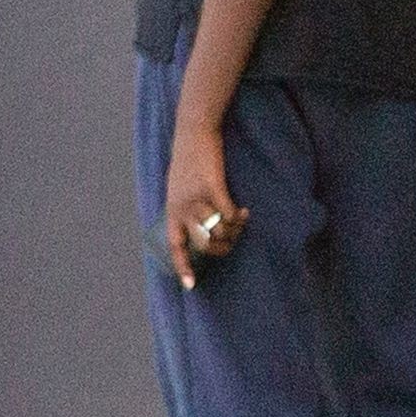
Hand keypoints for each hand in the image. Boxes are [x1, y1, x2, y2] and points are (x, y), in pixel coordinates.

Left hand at [164, 116, 248, 289]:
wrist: (194, 131)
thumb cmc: (188, 159)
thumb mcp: (177, 186)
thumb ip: (184, 205)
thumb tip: (196, 226)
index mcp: (172, 209)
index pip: (174, 244)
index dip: (182, 266)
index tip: (190, 285)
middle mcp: (182, 206)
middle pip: (202, 243)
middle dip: (220, 248)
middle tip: (231, 242)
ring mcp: (198, 197)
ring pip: (217, 230)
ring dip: (232, 231)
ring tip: (239, 223)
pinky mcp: (214, 186)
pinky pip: (228, 213)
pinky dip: (237, 218)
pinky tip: (244, 212)